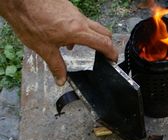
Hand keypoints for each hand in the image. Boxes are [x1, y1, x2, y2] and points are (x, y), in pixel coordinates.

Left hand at [1, 0, 117, 85]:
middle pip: (104, 32)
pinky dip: (79, 29)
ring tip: (79, 47)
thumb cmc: (30, 20)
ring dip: (92, 36)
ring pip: (92, 25)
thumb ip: (56, 65)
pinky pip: (80, 19)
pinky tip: (64, 35)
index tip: (113, 60)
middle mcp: (80, 20)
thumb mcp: (43, 48)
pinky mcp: (67, 7)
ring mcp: (74, 12)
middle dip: (107, 44)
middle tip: (104, 55)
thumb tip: (61, 80)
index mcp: (78, 32)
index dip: (112, 53)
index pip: (104, 43)